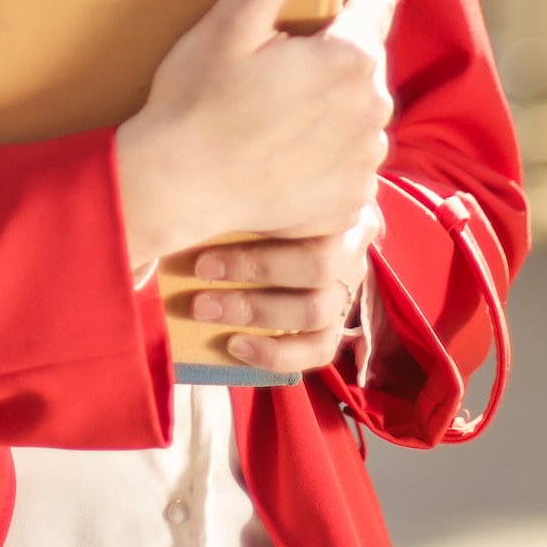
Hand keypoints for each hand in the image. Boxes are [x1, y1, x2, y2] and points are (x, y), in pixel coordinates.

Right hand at [115, 0, 393, 272]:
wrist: (172, 190)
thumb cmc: (194, 100)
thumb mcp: (233, 21)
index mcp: (351, 58)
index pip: (374, 2)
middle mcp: (374, 110)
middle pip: (365, 58)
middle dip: (331, 47)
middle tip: (273, 55)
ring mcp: (365, 161)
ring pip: (358, 109)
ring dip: (331, 99)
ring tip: (275, 105)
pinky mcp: (351, 201)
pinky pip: (349, 159)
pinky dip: (326, 150)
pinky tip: (281, 149)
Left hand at [191, 202, 384, 374]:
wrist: (288, 225)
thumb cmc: (266, 201)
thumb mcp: (261, 193)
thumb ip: (244, 202)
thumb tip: (196, 214)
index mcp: (340, 204)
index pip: (315, 215)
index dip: (264, 224)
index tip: (208, 230)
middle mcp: (351, 247)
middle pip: (318, 264)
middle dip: (254, 269)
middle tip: (201, 269)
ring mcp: (347, 288)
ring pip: (316, 310)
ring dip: (255, 312)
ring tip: (204, 309)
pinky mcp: (335, 326)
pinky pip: (318, 350)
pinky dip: (274, 353)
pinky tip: (234, 346)